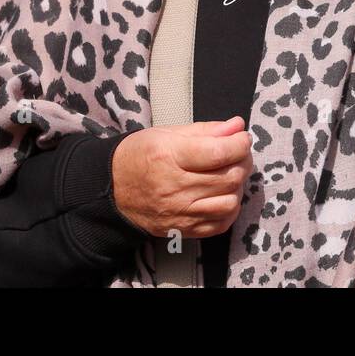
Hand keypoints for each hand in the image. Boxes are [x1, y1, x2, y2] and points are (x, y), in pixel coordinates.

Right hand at [111, 116, 252, 238]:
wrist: (111, 190)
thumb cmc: (139, 155)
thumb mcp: (167, 133)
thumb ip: (205, 130)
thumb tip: (237, 126)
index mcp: (169, 156)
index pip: (219, 152)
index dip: (240, 143)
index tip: (242, 137)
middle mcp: (174, 187)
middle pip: (228, 177)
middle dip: (243, 161)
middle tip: (239, 153)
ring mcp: (179, 212)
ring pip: (229, 202)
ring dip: (238, 186)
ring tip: (230, 173)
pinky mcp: (182, 229)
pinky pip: (220, 224)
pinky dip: (230, 208)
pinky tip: (223, 195)